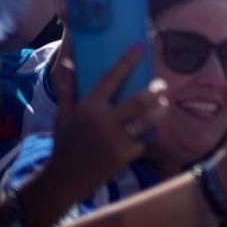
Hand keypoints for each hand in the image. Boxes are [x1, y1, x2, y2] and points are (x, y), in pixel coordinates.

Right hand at [49, 48, 167, 192]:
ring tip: (163, 104)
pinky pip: (144, 139)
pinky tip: (151, 129)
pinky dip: (148, 134)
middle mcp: (104, 121)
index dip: (126, 61)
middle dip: (155, 90)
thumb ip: (68, 89)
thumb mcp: (63, 115)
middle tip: (161, 86)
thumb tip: (69, 64)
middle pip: (139, 100)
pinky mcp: (125, 155)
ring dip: (160, 110)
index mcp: (88, 107)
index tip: (139, 47)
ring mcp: (116, 139)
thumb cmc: (65, 143)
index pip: (110, 78)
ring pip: (148, 119)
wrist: (64, 179)